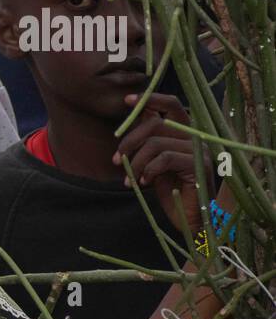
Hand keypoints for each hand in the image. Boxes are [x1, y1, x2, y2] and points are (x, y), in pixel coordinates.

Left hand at [113, 93, 202, 235]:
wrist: (188, 219)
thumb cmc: (171, 190)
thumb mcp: (153, 161)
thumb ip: (149, 140)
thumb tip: (136, 115)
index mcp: (185, 133)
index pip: (171, 105)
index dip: (149, 99)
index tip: (126, 100)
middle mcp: (195, 137)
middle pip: (155, 123)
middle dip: (129, 141)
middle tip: (117, 160)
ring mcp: (200, 151)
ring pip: (155, 143)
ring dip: (136, 162)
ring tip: (130, 179)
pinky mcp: (199, 166)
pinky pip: (165, 158)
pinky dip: (148, 171)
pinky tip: (143, 183)